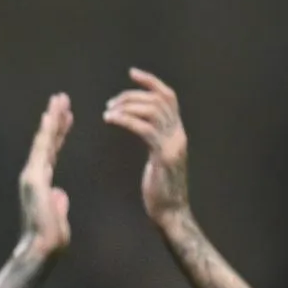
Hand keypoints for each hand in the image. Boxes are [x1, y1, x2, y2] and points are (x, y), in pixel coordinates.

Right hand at [17, 93, 72, 258]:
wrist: (43, 246)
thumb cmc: (51, 237)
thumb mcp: (58, 214)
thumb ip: (58, 202)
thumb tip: (60, 195)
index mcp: (41, 182)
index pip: (51, 152)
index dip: (58, 133)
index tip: (66, 116)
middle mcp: (34, 175)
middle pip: (47, 142)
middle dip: (54, 119)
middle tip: (61, 98)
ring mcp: (32, 174)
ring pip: (44, 140)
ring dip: (51, 119)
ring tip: (59, 99)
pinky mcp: (34, 177)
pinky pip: (43, 149)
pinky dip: (48, 131)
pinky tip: (53, 116)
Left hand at [104, 68, 191, 228]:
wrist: (170, 214)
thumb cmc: (159, 192)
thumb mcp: (158, 159)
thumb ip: (154, 142)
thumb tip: (144, 129)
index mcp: (177, 132)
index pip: (168, 97)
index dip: (151, 82)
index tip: (132, 73)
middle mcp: (178, 134)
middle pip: (159, 99)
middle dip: (133, 95)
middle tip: (111, 103)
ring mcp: (173, 143)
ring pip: (152, 110)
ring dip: (127, 106)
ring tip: (108, 112)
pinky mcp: (164, 155)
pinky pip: (144, 128)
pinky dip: (126, 120)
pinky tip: (111, 119)